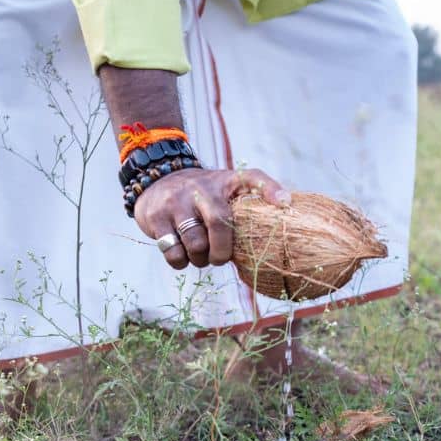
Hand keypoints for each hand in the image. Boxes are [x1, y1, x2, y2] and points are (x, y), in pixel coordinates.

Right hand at [137, 166, 288, 271]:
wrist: (155, 181)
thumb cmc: (198, 196)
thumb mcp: (221, 191)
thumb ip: (239, 210)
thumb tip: (262, 245)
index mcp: (224, 181)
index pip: (252, 178)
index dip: (270, 189)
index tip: (285, 204)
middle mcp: (202, 188)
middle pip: (219, 224)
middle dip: (221, 251)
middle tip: (219, 259)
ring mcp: (177, 202)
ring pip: (195, 244)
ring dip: (199, 259)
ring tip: (199, 256)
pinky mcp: (157, 218)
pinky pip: (174, 252)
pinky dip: (180, 262)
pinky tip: (182, 256)